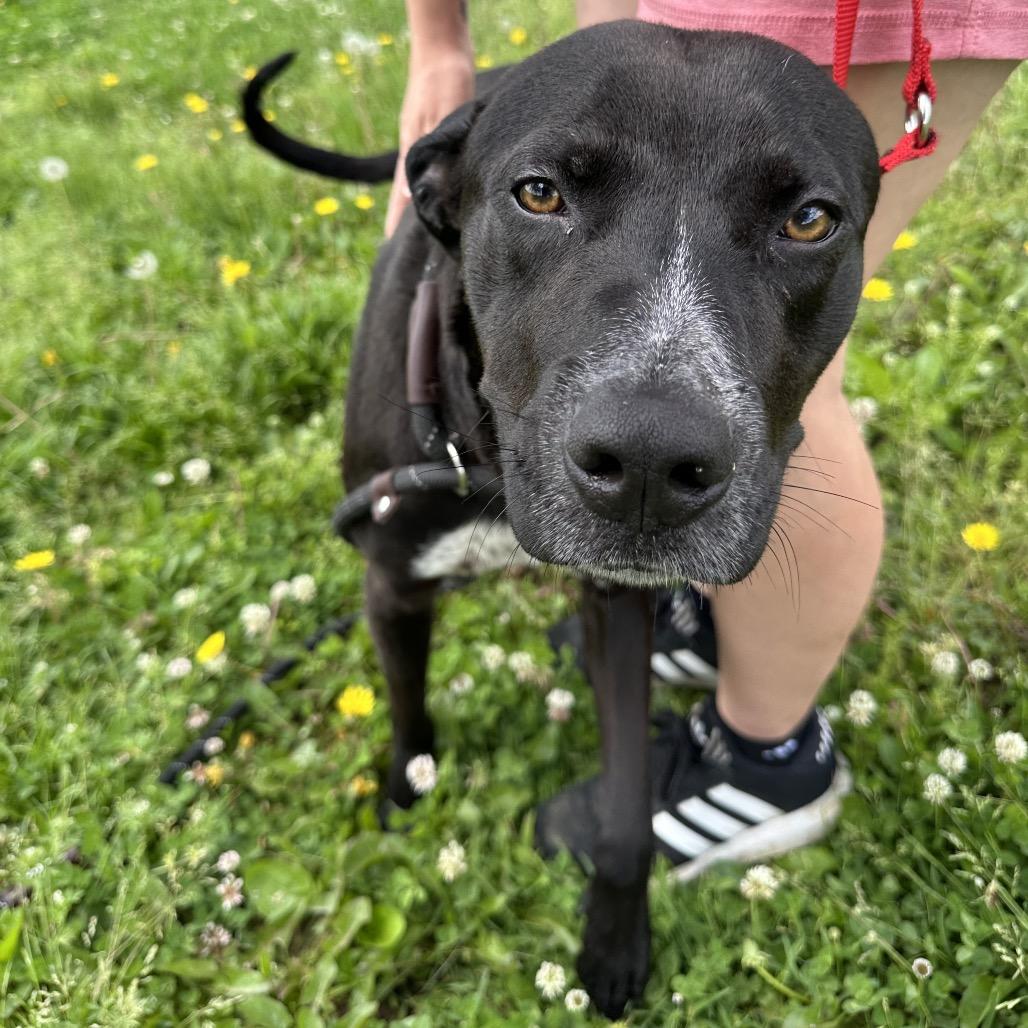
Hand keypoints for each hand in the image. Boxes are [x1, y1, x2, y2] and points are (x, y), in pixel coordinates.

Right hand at [385, 51, 474, 236]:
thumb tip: (408, 192)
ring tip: (420, 231)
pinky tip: (435, 196)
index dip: (395, 219)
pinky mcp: (434, 135)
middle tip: (402, 247)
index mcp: (411, 150)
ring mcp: (422, 142)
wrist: (444, 50)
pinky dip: (430, 186)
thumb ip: (426, 149)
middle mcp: (414, 150)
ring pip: (418, 182)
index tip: (389, 243)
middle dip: (404, 219)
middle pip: (406, 193)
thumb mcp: (438, 115)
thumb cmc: (444, 81)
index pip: (400, 195)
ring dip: (419, 205)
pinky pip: (430, 169)